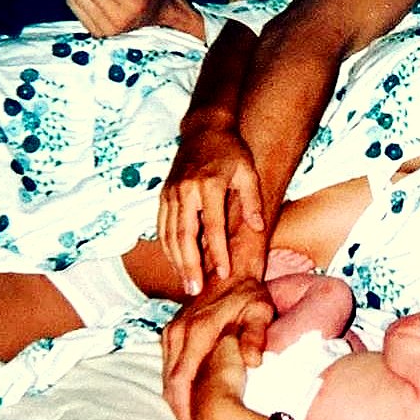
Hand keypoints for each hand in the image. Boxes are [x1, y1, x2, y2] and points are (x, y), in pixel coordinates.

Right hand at [158, 121, 264, 293]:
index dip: (217, 251)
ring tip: (187, 283)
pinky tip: (176, 262)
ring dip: (177, 261)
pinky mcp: (163, 195)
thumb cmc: (231, 152)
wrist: (204, 129)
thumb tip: (258, 228)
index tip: (223, 273)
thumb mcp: (248, 172)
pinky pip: (162, 226)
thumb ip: (252, 201)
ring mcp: (171, 193)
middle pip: (185, 235)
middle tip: (195, 289)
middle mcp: (186, 190)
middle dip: (189, 265)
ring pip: (170, 233)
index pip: (213, 225)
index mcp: (209, 185)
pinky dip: (167, 247)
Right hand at [162, 275, 274, 419]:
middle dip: (178, 409)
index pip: (181, 380)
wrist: (233, 270)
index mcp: (198, 332)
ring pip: (166, 373)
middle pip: (169, 382)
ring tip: (191, 419)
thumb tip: (253, 361)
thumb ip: (255, 336)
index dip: (184, 408)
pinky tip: (187, 395)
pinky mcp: (172, 329)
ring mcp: (173, 330)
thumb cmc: (250, 294)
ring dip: (175, 397)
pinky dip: (174, 382)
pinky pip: (167, 363)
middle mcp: (179, 332)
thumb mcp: (260, 312)